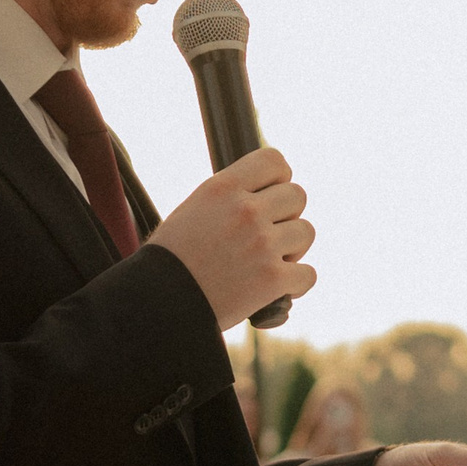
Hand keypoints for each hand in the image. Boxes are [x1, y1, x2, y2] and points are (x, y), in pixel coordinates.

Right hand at [144, 146, 314, 329]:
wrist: (157, 305)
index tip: (270, 196)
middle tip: (268, 236)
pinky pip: (308, 274)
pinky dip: (296, 284)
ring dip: (293, 249)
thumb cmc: (170, 261)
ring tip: (269, 263)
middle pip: (297, 196)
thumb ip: (228, 199)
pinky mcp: (273, 278)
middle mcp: (245, 210)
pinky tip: (278, 290)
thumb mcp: (192, 211)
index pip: (275, 161)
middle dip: (287, 216)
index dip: (279, 179)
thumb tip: (263, 194)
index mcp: (222, 188)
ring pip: (306, 232)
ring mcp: (262, 243)